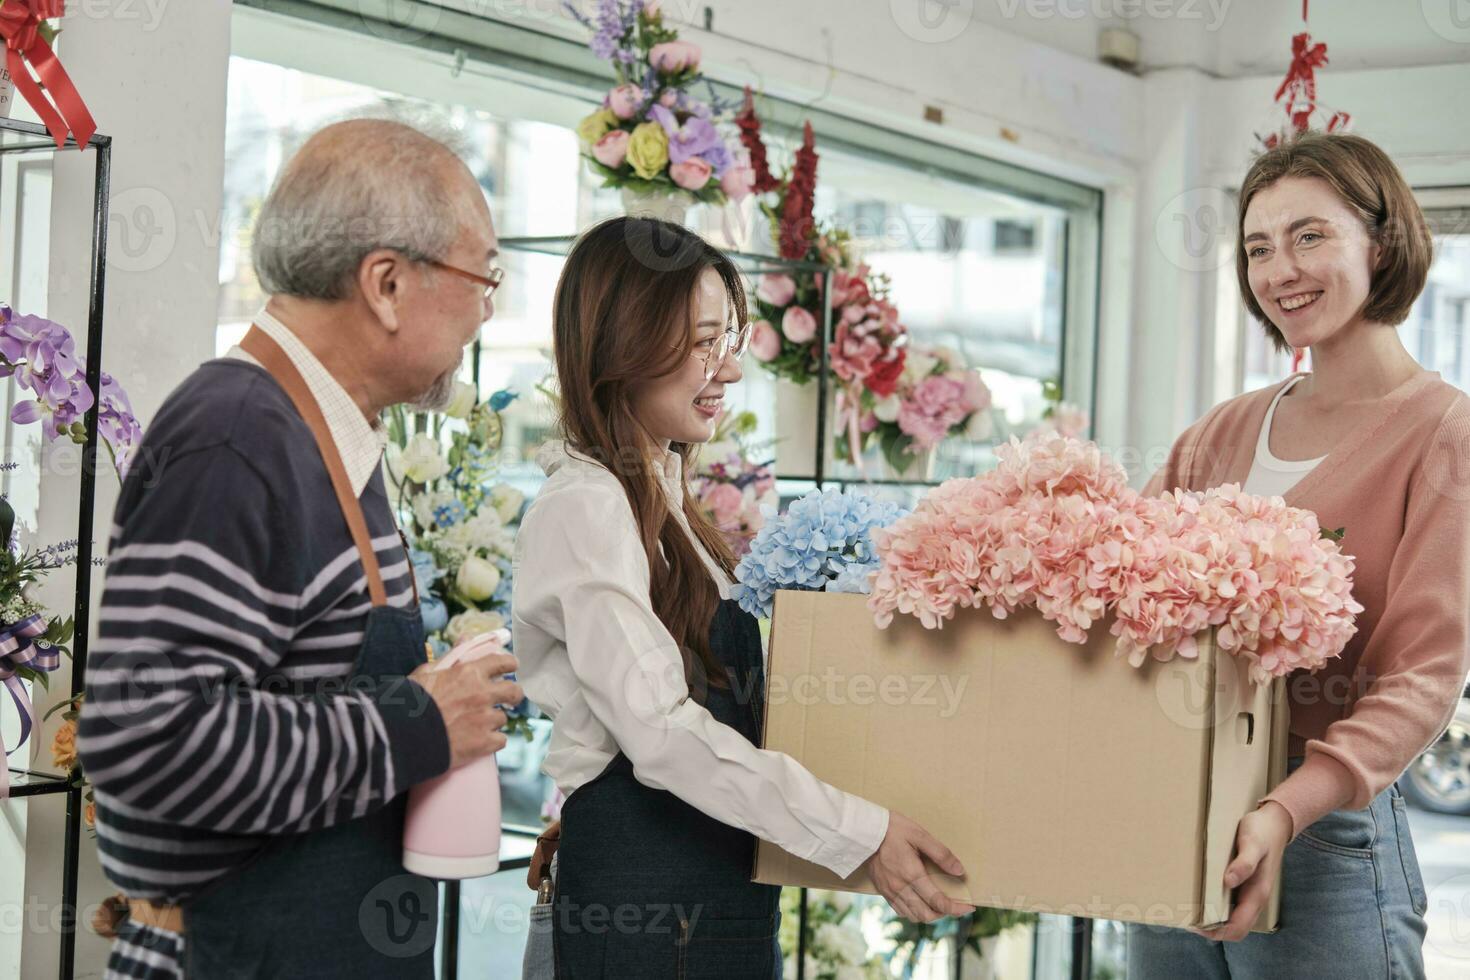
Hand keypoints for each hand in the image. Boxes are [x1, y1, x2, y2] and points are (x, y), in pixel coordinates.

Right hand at [410, 652, 522, 769]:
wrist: (403, 735)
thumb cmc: (409, 702)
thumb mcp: (427, 672)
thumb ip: (451, 656)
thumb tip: (466, 638)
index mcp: (470, 673)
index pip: (502, 662)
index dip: (510, 664)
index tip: (512, 667)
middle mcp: (482, 694)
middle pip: (513, 691)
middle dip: (513, 694)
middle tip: (509, 699)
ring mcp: (485, 719)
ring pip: (503, 718)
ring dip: (493, 721)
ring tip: (477, 725)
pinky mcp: (484, 743)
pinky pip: (500, 740)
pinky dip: (492, 741)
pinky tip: (480, 741)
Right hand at [865, 811, 975, 922]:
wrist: (863, 830)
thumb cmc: (893, 828)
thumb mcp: (920, 835)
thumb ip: (941, 854)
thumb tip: (959, 871)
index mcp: (912, 874)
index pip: (938, 902)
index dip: (956, 908)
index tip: (969, 908)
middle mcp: (900, 888)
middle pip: (926, 915)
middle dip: (944, 914)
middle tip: (955, 904)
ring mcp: (890, 891)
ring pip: (913, 916)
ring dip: (929, 914)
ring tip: (939, 903)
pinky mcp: (882, 890)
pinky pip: (900, 911)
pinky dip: (914, 911)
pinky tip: (919, 901)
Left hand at [1193, 800, 1292, 941]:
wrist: (1274, 824)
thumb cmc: (1262, 832)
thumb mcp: (1253, 843)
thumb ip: (1244, 862)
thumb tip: (1229, 881)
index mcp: (1258, 894)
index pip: (1238, 928)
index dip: (1217, 931)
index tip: (1194, 924)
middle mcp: (1254, 898)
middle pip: (1234, 928)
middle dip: (1212, 929)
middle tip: (1187, 918)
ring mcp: (1250, 893)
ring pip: (1232, 918)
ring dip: (1214, 920)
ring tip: (1190, 910)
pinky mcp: (1245, 885)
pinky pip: (1231, 905)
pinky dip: (1216, 907)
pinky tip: (1201, 896)